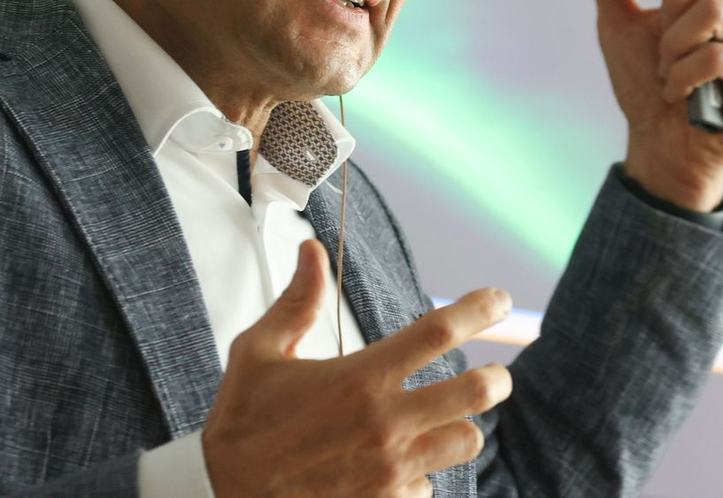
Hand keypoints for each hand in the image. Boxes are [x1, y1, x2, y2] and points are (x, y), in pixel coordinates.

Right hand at [202, 240, 512, 497]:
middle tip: (494, 374)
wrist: (223, 497)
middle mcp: (384, 423)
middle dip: (495, 379)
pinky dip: (423, 474)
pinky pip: (430, 487)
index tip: (499, 299)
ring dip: (461, 428)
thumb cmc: (242, 422)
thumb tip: (312, 249)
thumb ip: (297, 300)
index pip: (436, 332)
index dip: (477, 309)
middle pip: (474, 393)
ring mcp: (390, 471)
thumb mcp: (260, 351)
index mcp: (359, 377)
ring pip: (465, 442)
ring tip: (445, 419)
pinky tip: (399, 465)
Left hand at [574, 0, 722, 210]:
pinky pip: (716, 54)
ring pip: (711, 12)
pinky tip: (683, 93)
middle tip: (663, 39)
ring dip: (673, 48)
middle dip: (673, 0)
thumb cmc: (644, 82)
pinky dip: (684, 75)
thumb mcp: (615, 23)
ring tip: (672, 73)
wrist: (655, 140)